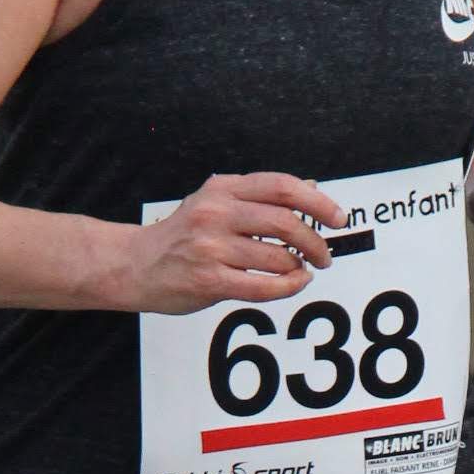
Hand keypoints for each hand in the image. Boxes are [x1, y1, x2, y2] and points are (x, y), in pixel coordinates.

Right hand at [123, 172, 343, 314]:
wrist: (136, 265)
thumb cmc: (183, 236)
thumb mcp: (215, 201)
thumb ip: (258, 196)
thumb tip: (312, 189)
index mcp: (221, 188)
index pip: (281, 186)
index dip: (318, 202)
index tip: (337, 218)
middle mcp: (216, 213)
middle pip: (286, 222)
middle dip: (316, 241)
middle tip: (325, 254)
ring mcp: (211, 247)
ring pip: (279, 258)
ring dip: (300, 267)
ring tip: (301, 270)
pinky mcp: (209, 281)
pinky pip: (264, 286)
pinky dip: (290, 287)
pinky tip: (296, 283)